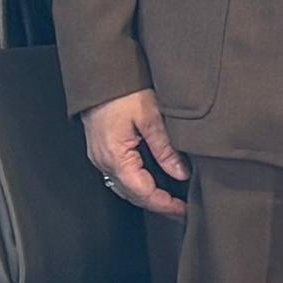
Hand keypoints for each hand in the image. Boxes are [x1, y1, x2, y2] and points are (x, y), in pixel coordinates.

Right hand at [81, 87, 192, 215]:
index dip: (164, 205)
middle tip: (182, 211)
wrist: (99, 72)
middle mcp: (104, 161)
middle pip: (133, 195)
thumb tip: (181, 173)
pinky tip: (154, 180)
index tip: (184, 211)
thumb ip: (166, 147)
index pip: (142, 193)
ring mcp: (101, 156)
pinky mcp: (103, 148)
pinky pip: (122, 174)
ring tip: (172, 199)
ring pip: (126, 186)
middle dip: (158, 205)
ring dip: (149, 195)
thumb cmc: (121, 89)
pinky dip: (139, 182)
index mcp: (115, 156)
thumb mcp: (150, 115)